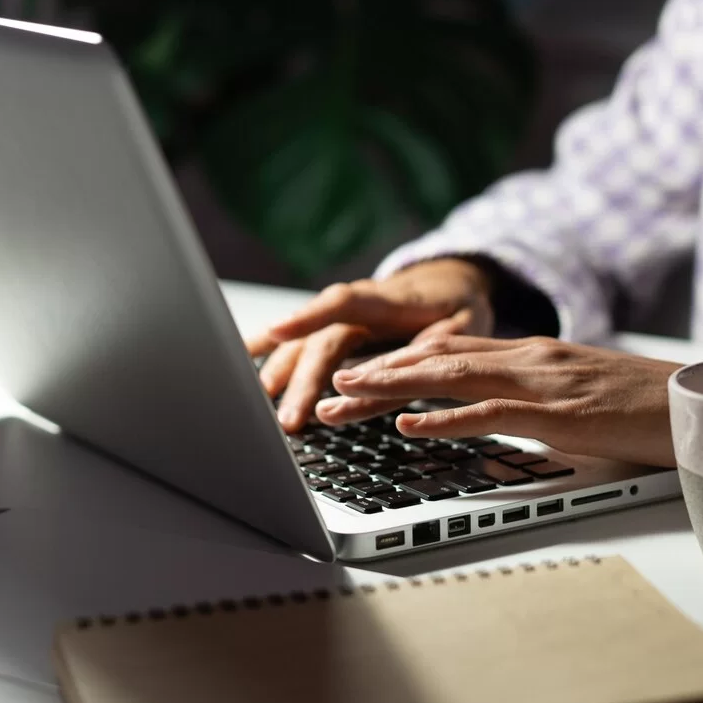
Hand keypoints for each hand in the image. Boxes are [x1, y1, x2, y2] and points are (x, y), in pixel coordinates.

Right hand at [246, 259, 492, 431]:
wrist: (449, 281)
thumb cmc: (457, 305)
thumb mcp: (463, 324)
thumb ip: (436, 344)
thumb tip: (405, 368)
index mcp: (389, 302)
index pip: (344, 304)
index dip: (311, 316)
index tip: (281, 332)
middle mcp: (357, 310)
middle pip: (322, 344)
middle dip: (301, 382)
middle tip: (290, 421)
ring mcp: (343, 321)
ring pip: (304, 346)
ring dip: (279, 375)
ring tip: (258, 406)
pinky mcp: (335, 332)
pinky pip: (297, 341)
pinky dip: (267, 348)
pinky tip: (239, 358)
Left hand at [319, 336, 681, 466]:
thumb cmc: (647, 408)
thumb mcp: (580, 397)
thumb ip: (535, 399)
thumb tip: (498, 418)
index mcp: (534, 353)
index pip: (449, 349)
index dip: (396, 359)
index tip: (355, 372)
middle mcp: (531, 357)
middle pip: (435, 358)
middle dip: (375, 372)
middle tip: (327, 386)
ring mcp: (544, 381)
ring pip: (450, 377)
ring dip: (390, 389)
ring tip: (345, 399)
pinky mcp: (561, 414)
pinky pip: (491, 413)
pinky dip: (444, 418)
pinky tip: (408, 426)